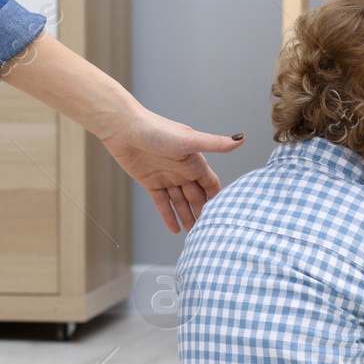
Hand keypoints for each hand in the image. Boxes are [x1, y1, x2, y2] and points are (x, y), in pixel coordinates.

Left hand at [98, 109, 243, 231]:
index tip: (226, 215)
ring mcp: (166, 177)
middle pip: (196, 197)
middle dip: (203, 213)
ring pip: (180, 202)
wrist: (123, 128)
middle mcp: (182, 170)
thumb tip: (240, 139)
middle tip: (210, 232)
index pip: (211, 184)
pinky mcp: (150, 182)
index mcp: (194, 162)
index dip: (218, 198)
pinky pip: (162, 203)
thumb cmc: (156, 129)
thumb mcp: (188, 139)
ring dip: (187, 217)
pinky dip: (168, 216)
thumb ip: (214, 144)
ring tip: (194, 235)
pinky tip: (174, 229)